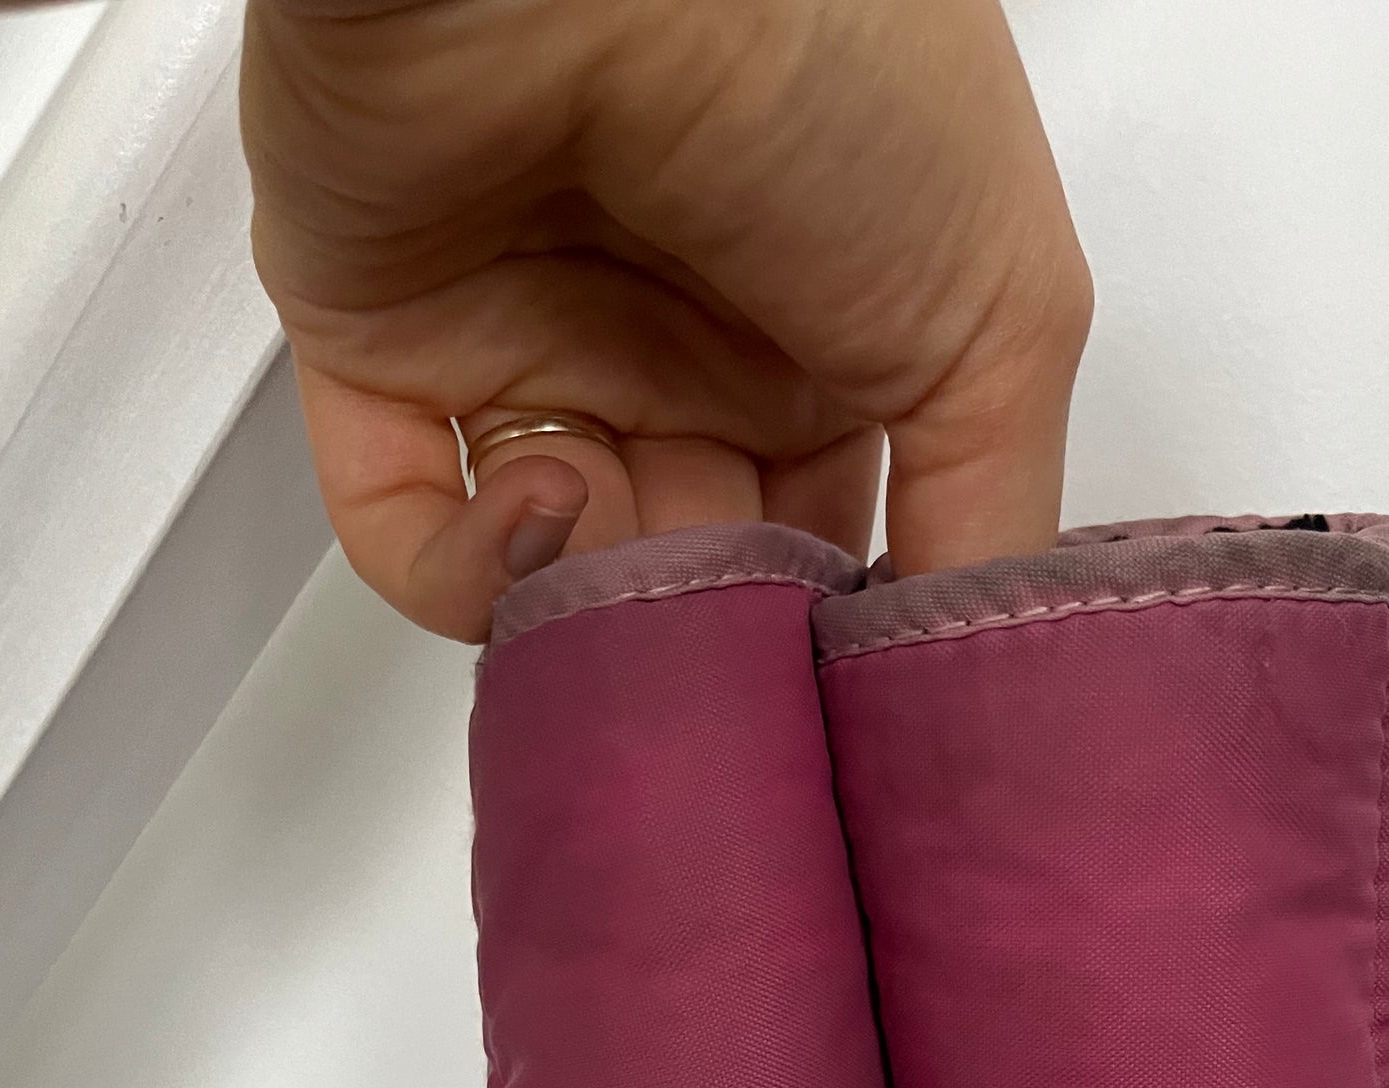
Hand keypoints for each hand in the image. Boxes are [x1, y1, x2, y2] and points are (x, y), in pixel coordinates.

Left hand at [240, 0, 1091, 637]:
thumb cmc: (814, 51)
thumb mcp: (1002, 316)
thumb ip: (993, 517)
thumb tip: (960, 674)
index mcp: (835, 331)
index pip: (833, 549)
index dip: (835, 639)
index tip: (850, 720)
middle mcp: (685, 342)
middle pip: (692, 579)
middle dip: (717, 643)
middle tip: (738, 675)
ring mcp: (533, 344)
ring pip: (557, 580)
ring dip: (600, 612)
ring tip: (635, 554)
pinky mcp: (385, 347)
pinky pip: (407, 534)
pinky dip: (465, 574)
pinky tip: (540, 505)